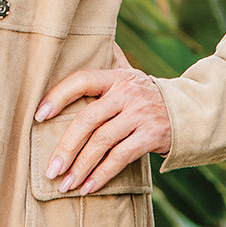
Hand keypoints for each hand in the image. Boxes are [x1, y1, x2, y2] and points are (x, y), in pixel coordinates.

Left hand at [34, 49, 171, 195]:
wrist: (186, 110)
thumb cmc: (144, 94)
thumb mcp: (128, 73)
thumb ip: (109, 60)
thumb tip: (93, 39)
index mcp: (115, 77)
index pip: (81, 80)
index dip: (58, 96)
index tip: (38, 115)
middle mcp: (126, 94)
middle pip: (88, 119)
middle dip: (66, 146)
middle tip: (51, 169)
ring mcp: (139, 115)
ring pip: (102, 142)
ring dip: (81, 166)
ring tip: (65, 184)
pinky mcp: (151, 137)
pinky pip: (121, 158)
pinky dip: (102, 174)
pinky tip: (87, 187)